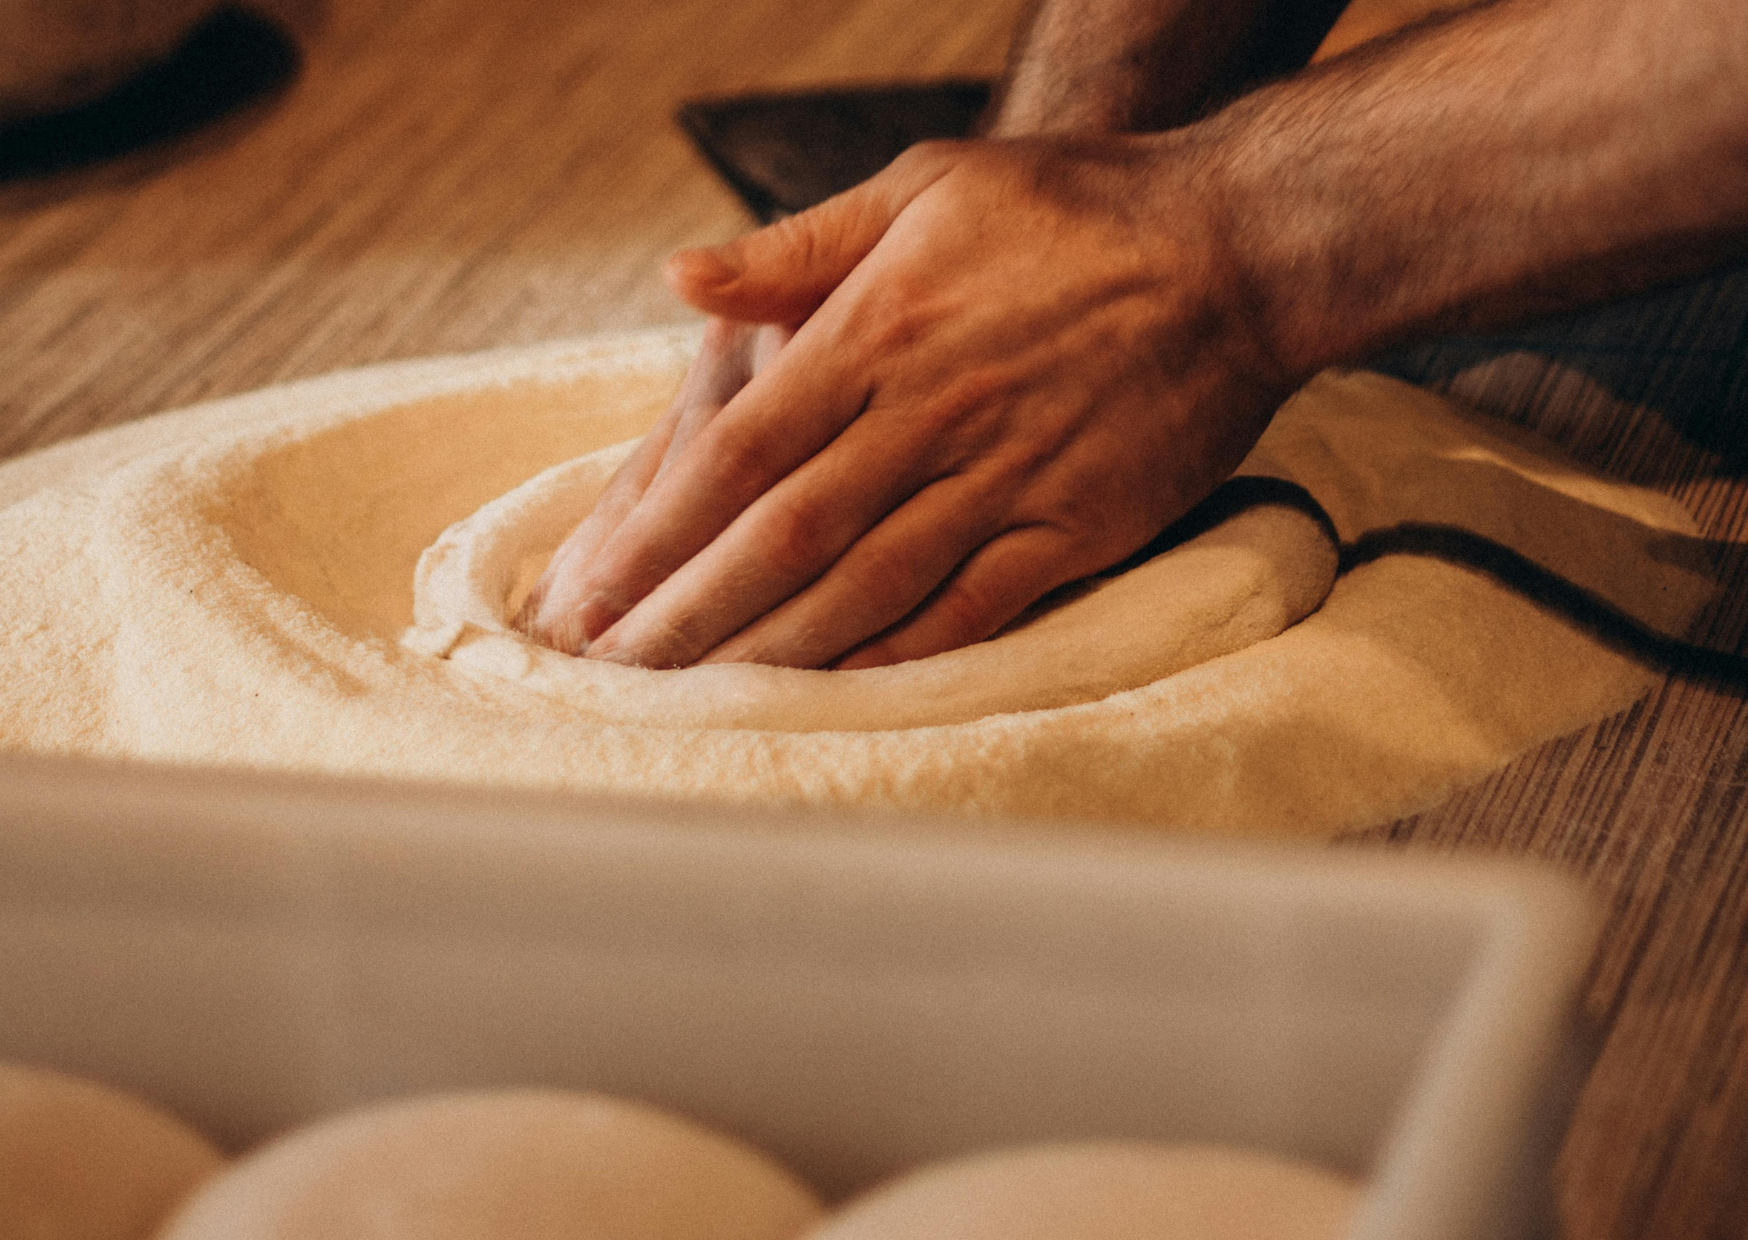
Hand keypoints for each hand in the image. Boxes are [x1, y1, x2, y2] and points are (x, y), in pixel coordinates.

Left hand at [527, 135, 1295, 669]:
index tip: (590, 593)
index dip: (657, 531)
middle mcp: (931, 412)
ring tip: (693, 701)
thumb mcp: (925, 184)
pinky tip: (838, 693)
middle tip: (611, 674)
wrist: (1239, 244)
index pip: (739, 449)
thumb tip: (683, 277)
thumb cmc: (1072, 205)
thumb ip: (798, 244)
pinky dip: (902, 654)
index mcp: (878, 329)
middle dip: (689, 612)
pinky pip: (975, 607)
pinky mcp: (1079, 523)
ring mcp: (1008, 475)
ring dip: (775, 650)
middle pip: (786, 534)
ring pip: (868, 585)